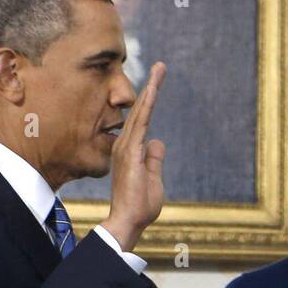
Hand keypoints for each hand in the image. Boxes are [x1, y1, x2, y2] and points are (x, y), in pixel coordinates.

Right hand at [103, 61, 166, 250]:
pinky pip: (141, 124)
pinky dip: (147, 107)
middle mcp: (125, 145)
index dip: (149, 101)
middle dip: (151, 87)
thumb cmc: (139, 205)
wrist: (128, 221)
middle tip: (161, 66)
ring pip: (140, 112)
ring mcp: (126, 148)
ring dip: (151, 90)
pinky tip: (153, 92)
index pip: (142, 121)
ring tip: (160, 70)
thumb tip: (157, 142)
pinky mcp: (130, 153)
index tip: (157, 83)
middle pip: (140, 110)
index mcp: (130, 151)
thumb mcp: (153, 178)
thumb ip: (154, 159)